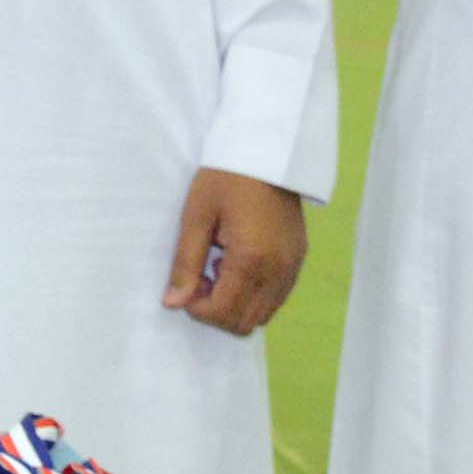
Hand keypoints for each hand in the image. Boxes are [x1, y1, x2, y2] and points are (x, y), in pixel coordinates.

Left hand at [164, 169, 307, 335]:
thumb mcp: (196, 216)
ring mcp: (293, 267)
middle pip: (245, 322)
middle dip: (217, 309)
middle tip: (202, 274)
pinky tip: (239, 263)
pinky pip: (276, 297)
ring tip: (220, 267)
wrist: (267, 151)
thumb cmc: (226, 177)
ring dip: (236, 303)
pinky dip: (254, 294)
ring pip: (263, 314)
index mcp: (251, 259)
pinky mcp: (298, 260)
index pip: (224, 313)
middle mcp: (278, 271)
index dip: (198, 308)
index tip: (188, 282)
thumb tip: (173, 303)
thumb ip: (185, 263)